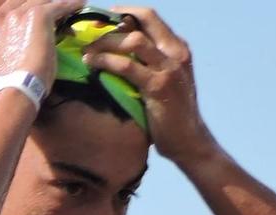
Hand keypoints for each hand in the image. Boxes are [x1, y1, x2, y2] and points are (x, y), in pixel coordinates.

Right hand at [0, 0, 80, 87]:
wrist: (11, 90)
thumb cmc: (3, 83)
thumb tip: (8, 38)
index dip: (8, 0)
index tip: (23, 3)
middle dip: (36, 2)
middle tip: (47, 6)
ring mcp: (18, 12)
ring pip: (42, 0)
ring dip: (56, 3)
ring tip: (69, 4)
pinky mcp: (38, 15)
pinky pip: (59, 5)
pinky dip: (71, 5)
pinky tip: (79, 4)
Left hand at [85, 7, 212, 162]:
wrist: (189, 140)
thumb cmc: (171, 114)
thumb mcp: (163, 81)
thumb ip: (148, 64)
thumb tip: (118, 53)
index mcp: (177, 47)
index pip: (151, 18)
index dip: (126, 12)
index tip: (104, 18)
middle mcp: (176, 52)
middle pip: (143, 20)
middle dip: (113, 23)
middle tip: (89, 33)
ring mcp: (169, 67)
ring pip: (133, 40)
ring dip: (106, 42)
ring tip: (87, 51)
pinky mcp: (158, 86)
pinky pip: (127, 66)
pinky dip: (106, 62)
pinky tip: (93, 64)